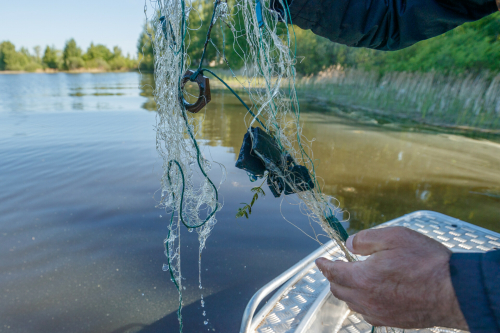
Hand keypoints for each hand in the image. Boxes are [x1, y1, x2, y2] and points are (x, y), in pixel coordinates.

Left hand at [315, 226, 467, 329]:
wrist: (455, 291)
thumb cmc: (426, 261)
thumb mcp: (394, 236)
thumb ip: (366, 239)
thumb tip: (350, 243)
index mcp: (363, 277)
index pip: (334, 272)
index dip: (324, 265)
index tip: (320, 261)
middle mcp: (367, 299)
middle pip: (339, 290)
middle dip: (334, 278)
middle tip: (336, 267)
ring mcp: (380, 313)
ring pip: (352, 303)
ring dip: (347, 291)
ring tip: (352, 280)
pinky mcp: (393, 321)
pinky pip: (368, 314)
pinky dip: (362, 304)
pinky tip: (369, 296)